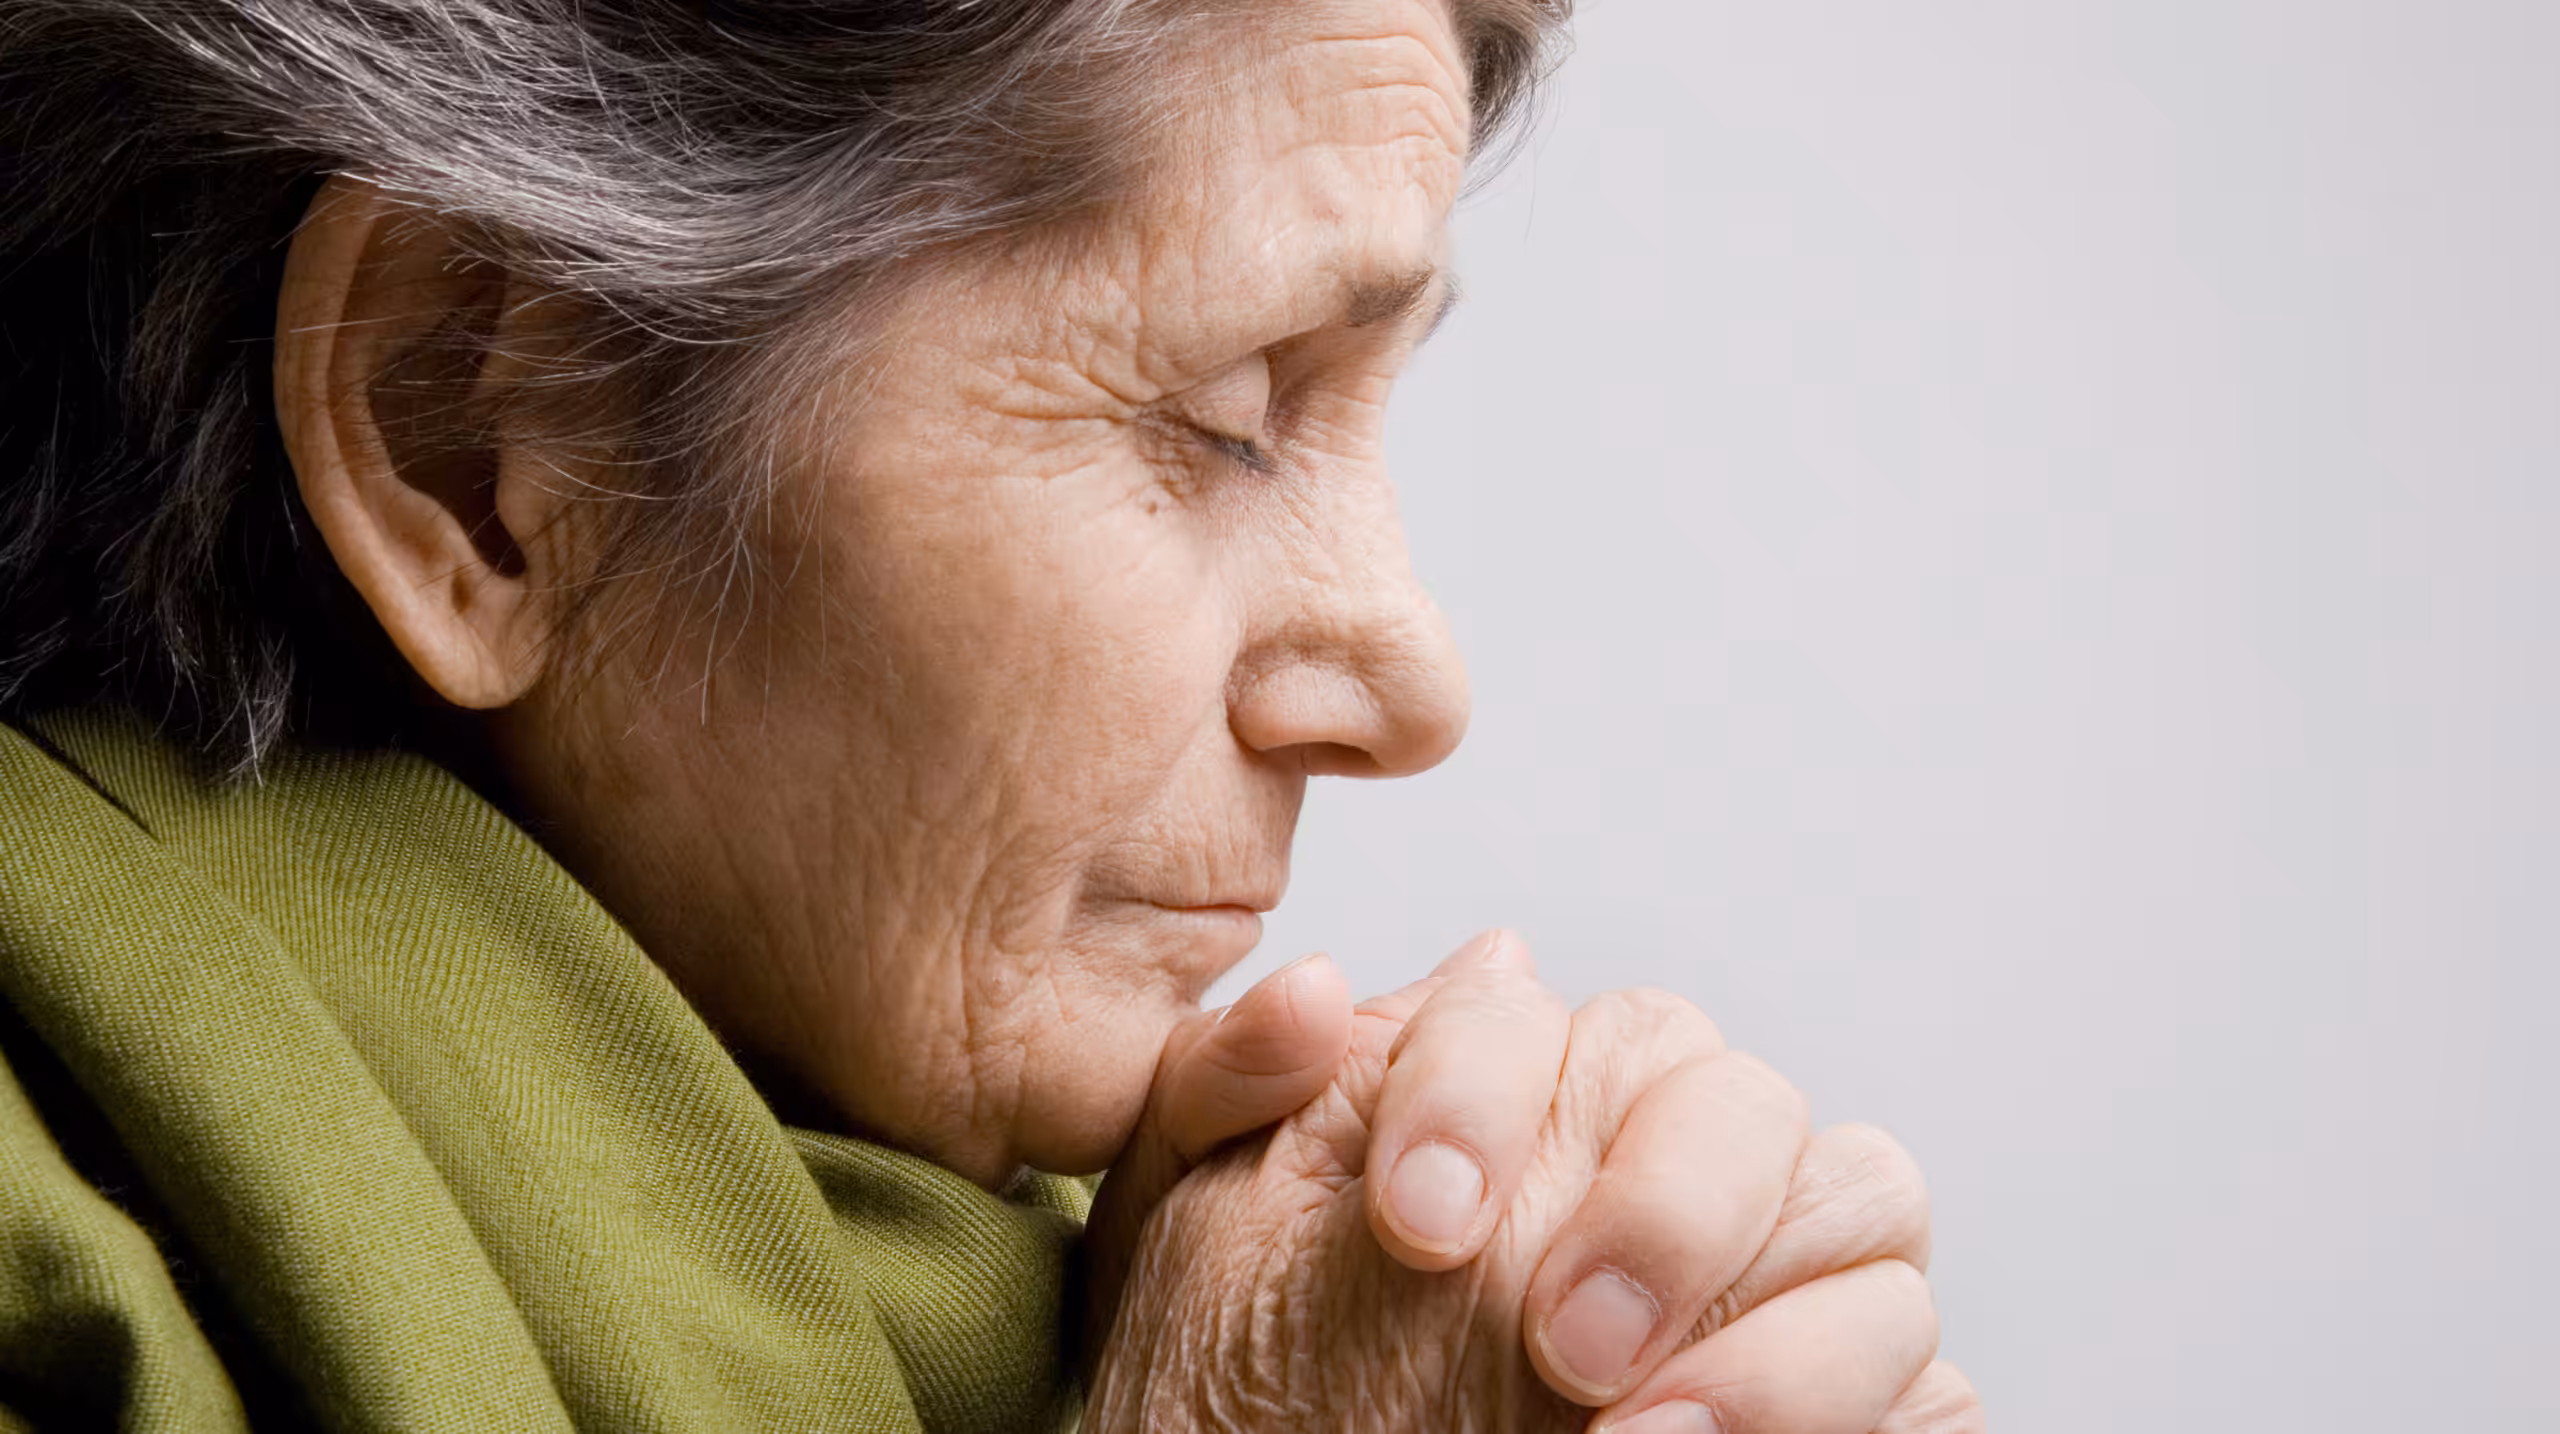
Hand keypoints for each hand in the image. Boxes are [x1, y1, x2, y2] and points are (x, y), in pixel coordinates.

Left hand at [1081, 931, 1981, 1430]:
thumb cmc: (1245, 1377)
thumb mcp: (1191, 1235)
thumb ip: (1229, 1095)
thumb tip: (1313, 991)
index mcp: (1522, 1100)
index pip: (1547, 1022)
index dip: (1484, 1097)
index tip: (1411, 1228)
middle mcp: (1667, 1166)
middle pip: (1739, 1095)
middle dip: (1658, 1207)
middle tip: (1553, 1339)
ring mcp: (1781, 1283)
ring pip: (1870, 1210)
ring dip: (1772, 1336)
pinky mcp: (1862, 1407)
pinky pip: (1934, 1378)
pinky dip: (1860, 1411)